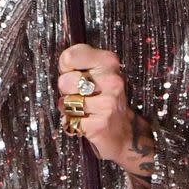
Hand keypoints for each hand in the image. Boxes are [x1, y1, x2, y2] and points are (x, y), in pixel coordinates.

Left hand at [57, 44, 155, 180]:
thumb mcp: (96, 72)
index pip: (69, 57)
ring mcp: (108, 103)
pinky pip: (71, 120)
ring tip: (83, 108)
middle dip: (66, 90)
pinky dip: (73, 123)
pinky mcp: (100, 124)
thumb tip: (65, 62)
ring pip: (66, 102)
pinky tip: (86, 121)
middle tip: (81, 95)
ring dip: (69, 108)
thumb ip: (77, 61)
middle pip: (64, 81)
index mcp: (109, 62)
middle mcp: (112, 81)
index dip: (66, 68)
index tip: (77, 74)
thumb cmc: (103, 97)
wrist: (124, 131)